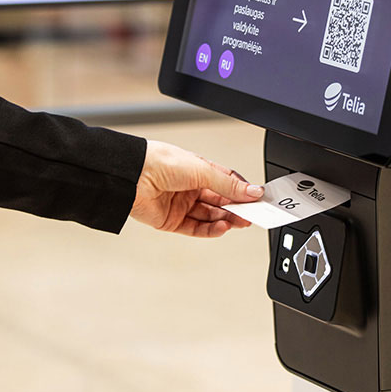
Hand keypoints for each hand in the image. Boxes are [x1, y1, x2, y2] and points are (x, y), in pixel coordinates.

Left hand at [130, 140, 264, 236]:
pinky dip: (211, 230)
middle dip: (237, 209)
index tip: (257, 199)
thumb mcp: (203, 171)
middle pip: (220, 202)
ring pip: (210, 216)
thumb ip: (229, 185)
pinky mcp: (171, 221)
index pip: (227, 183)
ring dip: (226, 220)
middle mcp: (190, 187)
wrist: (133, 176)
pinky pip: (196, 228)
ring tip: (240, 222)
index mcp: (198, 170)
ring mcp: (181, 204)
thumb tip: (253, 191)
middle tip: (253, 215)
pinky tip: (222, 227)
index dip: (242, 192)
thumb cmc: (161, 162)